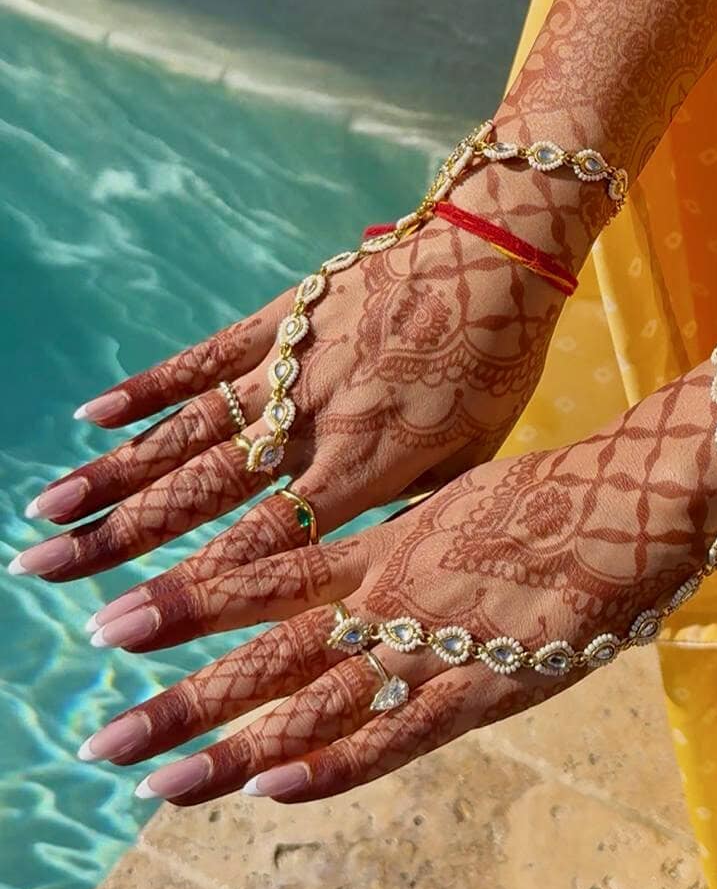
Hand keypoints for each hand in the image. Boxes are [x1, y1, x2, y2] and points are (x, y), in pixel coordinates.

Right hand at [15, 216, 562, 588]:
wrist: (497, 258)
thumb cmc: (499, 365)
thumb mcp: (474, 456)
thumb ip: (414, 508)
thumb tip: (370, 561)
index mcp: (364, 470)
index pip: (263, 547)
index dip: (192, 589)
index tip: (128, 630)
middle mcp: (313, 426)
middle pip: (202, 494)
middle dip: (119, 540)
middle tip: (42, 572)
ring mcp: (291, 369)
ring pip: (190, 430)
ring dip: (117, 471)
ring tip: (49, 510)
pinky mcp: (285, 316)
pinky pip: (208, 355)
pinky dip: (152, 384)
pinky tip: (94, 415)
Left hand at [76, 384, 713, 803]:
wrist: (639, 497)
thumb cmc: (560, 492)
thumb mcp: (465, 494)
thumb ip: (407, 529)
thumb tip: (356, 549)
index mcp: (389, 541)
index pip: (267, 574)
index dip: (190, 600)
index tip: (115, 622)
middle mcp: (392, 592)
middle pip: (268, 649)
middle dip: (182, 694)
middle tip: (102, 734)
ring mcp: (433, 641)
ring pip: (313, 699)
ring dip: (229, 742)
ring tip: (156, 778)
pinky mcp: (485, 686)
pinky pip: (395, 734)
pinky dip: (333, 762)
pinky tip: (272, 786)